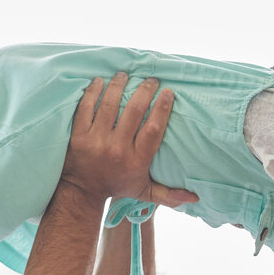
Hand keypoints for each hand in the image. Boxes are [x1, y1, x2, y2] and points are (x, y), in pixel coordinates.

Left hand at [56, 74, 198, 208]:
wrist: (81, 191)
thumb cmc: (116, 186)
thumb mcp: (144, 192)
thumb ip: (169, 195)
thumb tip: (195, 199)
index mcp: (136, 160)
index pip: (153, 129)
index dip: (162, 108)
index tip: (168, 92)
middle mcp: (117, 149)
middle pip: (133, 111)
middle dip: (144, 91)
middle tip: (150, 80)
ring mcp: (95, 141)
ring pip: (109, 105)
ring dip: (118, 85)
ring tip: (126, 75)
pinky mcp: (78, 135)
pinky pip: (86, 107)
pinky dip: (93, 92)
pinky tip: (101, 81)